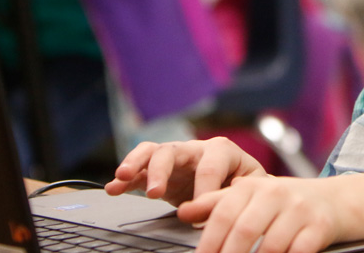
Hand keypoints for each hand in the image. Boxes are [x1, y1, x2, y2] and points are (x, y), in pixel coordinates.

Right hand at [104, 138, 267, 206]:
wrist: (239, 185)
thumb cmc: (246, 183)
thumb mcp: (251, 186)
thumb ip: (239, 191)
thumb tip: (226, 204)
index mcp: (221, 150)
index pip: (209, 167)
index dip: (203, 190)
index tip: (198, 214)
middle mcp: (195, 150)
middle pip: (173, 151)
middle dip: (161, 170)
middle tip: (154, 192)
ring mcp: (175, 159)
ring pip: (151, 153)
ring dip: (135, 163)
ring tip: (123, 176)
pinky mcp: (159, 172)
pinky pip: (139, 171)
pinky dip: (124, 179)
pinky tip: (113, 188)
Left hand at [183, 172, 363, 252]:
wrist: (339, 201)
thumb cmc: (289, 204)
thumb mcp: (254, 196)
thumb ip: (218, 203)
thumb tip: (183, 211)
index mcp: (254, 186)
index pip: (222, 214)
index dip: (207, 243)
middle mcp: (276, 192)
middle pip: (244, 231)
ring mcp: (300, 209)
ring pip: (271, 245)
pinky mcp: (321, 226)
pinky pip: (299, 251)